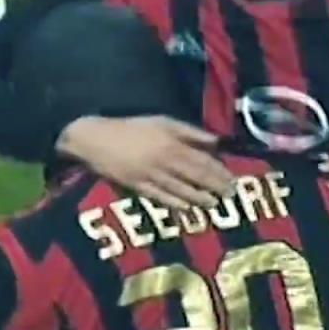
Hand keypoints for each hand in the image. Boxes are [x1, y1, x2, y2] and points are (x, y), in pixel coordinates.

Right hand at [56, 115, 235, 209]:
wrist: (96, 139)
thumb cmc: (132, 127)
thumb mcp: (162, 121)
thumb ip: (189, 131)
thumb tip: (215, 140)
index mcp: (172, 144)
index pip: (202, 160)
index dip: (218, 170)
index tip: (232, 178)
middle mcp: (164, 161)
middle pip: (195, 176)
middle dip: (214, 186)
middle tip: (230, 194)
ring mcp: (150, 176)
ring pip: (180, 189)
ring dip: (199, 197)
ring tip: (213, 204)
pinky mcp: (137, 187)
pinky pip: (160, 197)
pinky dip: (174, 203)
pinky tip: (187, 208)